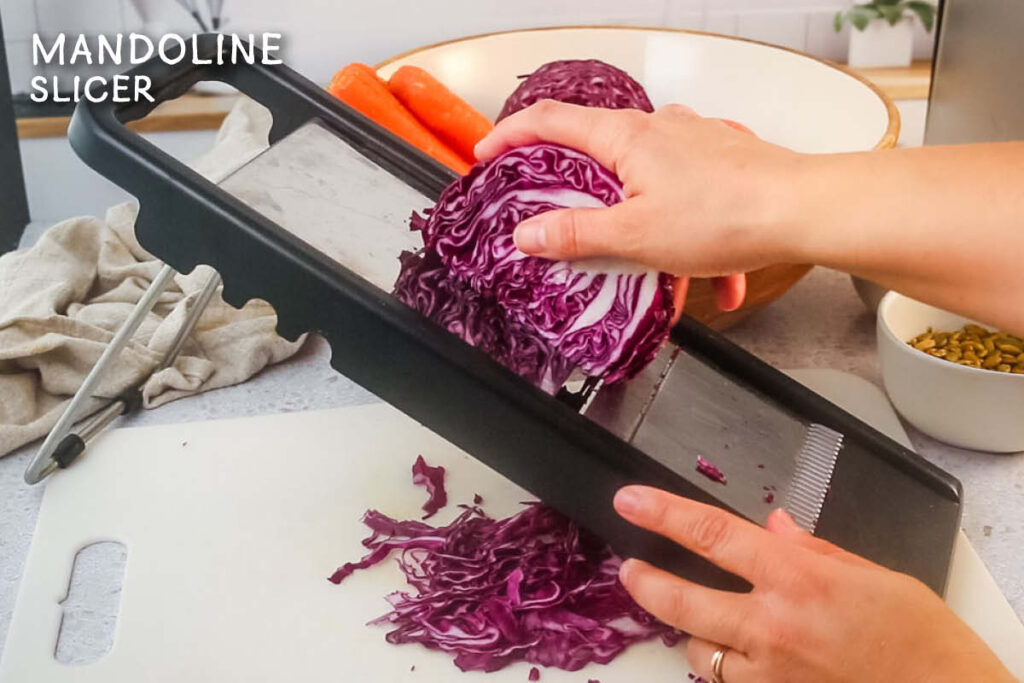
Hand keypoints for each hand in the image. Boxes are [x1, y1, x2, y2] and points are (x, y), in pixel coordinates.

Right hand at [474, 101, 805, 311]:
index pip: (549, 121)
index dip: (510, 136)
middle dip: (575, 189)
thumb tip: (531, 234)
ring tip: (646, 263)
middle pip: (595, 148)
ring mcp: (693, 142)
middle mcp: (659, 128)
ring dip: (637, 219)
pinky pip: (688, 198)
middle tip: (560, 220)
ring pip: (645, 178)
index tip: (488, 155)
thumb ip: (577, 235)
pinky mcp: (721, 163)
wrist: (803, 211)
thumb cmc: (727, 214)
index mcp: (626, 138)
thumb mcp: (634, 236)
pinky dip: (687, 236)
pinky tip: (710, 279)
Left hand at [612, 486, 1014, 682]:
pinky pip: (729, 680)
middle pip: (682, 600)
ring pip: (697, 649)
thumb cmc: (919, 634)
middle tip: (630, 569)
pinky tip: (736, 652)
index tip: (630, 502)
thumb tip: (773, 529)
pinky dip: (724, 663)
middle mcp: (773, 624)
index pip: (710, 534)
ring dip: (691, 630)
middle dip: (645, 581)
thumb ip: (812, 549)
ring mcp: (770, 670)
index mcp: (797, 576)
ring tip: (698, 615)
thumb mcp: (869, 573)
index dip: (662, 514)